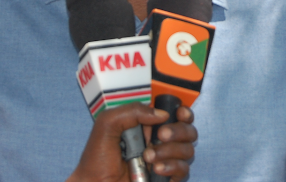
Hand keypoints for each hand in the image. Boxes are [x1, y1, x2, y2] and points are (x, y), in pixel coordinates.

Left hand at [66, 103, 195, 181]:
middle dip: (178, 130)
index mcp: (148, 126)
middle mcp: (160, 142)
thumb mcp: (107, 124)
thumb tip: (162, 115)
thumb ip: (132, 111)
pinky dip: (172, 166)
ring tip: (148, 157)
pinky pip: (183, 169)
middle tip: (160, 136)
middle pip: (188, 130)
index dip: (184, 112)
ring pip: (187, 150)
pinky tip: (156, 169)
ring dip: (170, 150)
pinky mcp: (168, 179)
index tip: (180, 114)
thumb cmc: (97, 159)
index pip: (176, 114)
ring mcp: (165, 161)